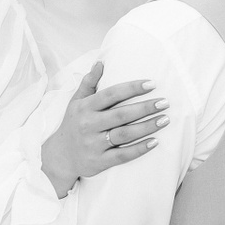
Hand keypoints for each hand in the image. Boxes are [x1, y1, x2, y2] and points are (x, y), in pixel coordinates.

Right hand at [38, 62, 166, 196]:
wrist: (60, 156)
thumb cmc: (73, 124)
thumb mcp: (76, 102)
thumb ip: (89, 82)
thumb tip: (101, 62)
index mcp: (85, 108)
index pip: (111, 94)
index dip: (132, 88)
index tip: (152, 84)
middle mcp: (89, 125)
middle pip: (122, 114)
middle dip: (145, 108)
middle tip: (165, 102)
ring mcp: (94, 144)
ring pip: (125, 134)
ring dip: (147, 127)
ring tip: (164, 119)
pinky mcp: (99, 161)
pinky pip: (122, 155)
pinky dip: (139, 149)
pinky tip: (155, 142)